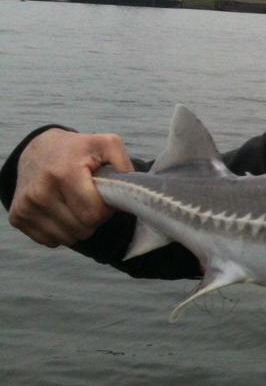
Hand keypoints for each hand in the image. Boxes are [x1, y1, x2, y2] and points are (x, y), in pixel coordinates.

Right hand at [8, 128, 132, 246]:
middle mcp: (40, 192)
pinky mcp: (17, 217)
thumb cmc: (78, 150)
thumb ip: (124, 164)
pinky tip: (61, 211)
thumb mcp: (106, 145)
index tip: (103, 195)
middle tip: (90, 200)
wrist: (38, 150)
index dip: (105, 209)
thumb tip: (129, 190)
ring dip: (78, 227)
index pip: (93, 215)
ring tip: (76, 204)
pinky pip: (50, 241)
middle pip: (82, 229)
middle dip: (93, 219)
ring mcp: (26, 206)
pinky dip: (61, 231)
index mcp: (63, 174)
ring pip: (67, 239)